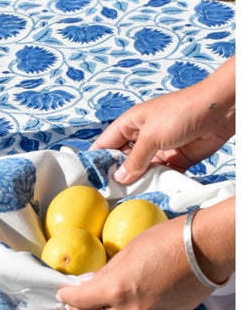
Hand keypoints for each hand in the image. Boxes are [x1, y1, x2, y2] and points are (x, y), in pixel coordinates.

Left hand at [56, 198, 234, 309]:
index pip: (81, 301)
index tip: (60, 293)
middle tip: (71, 303)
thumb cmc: (164, 240)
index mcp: (116, 290)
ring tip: (92, 309)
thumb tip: (87, 281)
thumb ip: (106, 271)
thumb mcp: (127, 251)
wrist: (205, 249)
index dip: (68, 297)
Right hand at [91, 57, 234, 182]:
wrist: (218, 111)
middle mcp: (143, 135)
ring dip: (138, 181)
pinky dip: (157, 183)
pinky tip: (150, 194)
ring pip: (143, 169)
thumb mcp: (151, 136)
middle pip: (124, 159)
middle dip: (118, 174)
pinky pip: (161, 174)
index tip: (91, 179)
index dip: (98, 159)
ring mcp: (159, 147)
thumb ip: (135, 159)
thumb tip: (120, 178)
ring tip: (127, 198)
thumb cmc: (181, 113)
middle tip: (109, 194)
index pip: (106, 143)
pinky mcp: (176, 158)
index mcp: (130, 123)